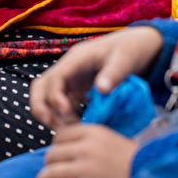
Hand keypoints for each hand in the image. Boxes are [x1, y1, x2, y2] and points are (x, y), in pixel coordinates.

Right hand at [30, 26, 163, 129]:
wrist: (136, 46)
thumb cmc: (130, 49)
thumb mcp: (125, 59)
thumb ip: (114, 74)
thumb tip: (102, 89)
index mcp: (77, 58)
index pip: (55, 77)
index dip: (55, 96)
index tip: (66, 112)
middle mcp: (68, 68)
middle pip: (41, 86)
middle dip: (42, 106)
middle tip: (55, 126)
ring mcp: (71, 79)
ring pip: (47, 96)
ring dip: (51, 113)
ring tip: (67, 130)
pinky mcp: (77, 88)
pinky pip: (62, 103)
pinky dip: (64, 116)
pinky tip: (77, 127)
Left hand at [31, 124, 137, 177]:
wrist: (145, 173)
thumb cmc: (128, 157)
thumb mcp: (107, 137)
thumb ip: (86, 137)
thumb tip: (60, 143)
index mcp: (91, 132)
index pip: (60, 135)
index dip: (56, 145)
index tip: (58, 153)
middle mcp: (86, 149)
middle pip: (53, 154)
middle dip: (49, 163)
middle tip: (51, 170)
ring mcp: (85, 170)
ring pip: (50, 172)